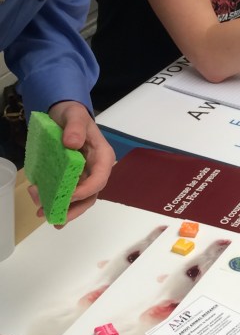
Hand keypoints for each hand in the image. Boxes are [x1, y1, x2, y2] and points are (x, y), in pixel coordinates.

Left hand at [29, 101, 114, 223]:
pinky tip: (40, 203)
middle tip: (57, 219)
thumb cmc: (73, 114)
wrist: (64, 114)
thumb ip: (75, 127)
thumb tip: (72, 143)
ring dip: (62, 209)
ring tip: (43, 213)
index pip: (100, 179)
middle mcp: (96, 169)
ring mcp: (84, 175)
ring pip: (79, 199)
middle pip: (91, 195)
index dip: (87, 190)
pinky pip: (67, 192)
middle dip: (74, 209)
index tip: (69, 196)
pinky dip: (54, 200)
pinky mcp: (73, 177)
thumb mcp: (74, 115)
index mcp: (103, 157)